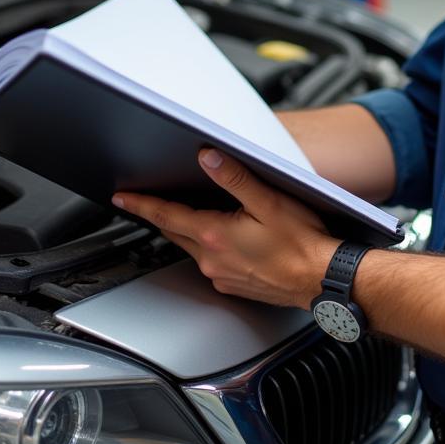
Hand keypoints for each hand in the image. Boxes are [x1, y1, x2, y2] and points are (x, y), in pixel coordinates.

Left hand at [113, 149, 338, 308]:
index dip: (141, 204)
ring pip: (192, 248)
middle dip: (161, 215)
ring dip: (186, 231)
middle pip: (175, 232)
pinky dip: (208, 248)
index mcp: (215, 235)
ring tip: (188, 214)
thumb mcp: (268, 202)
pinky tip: (224, 239)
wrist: (322, 280)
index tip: (122, 197)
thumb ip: (235, 178)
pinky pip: (211, 263)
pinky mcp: (235, 286)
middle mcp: (213, 260)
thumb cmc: (303, 243)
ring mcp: (222, 276)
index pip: (166, 216)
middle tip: (149, 201)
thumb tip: (209, 157)